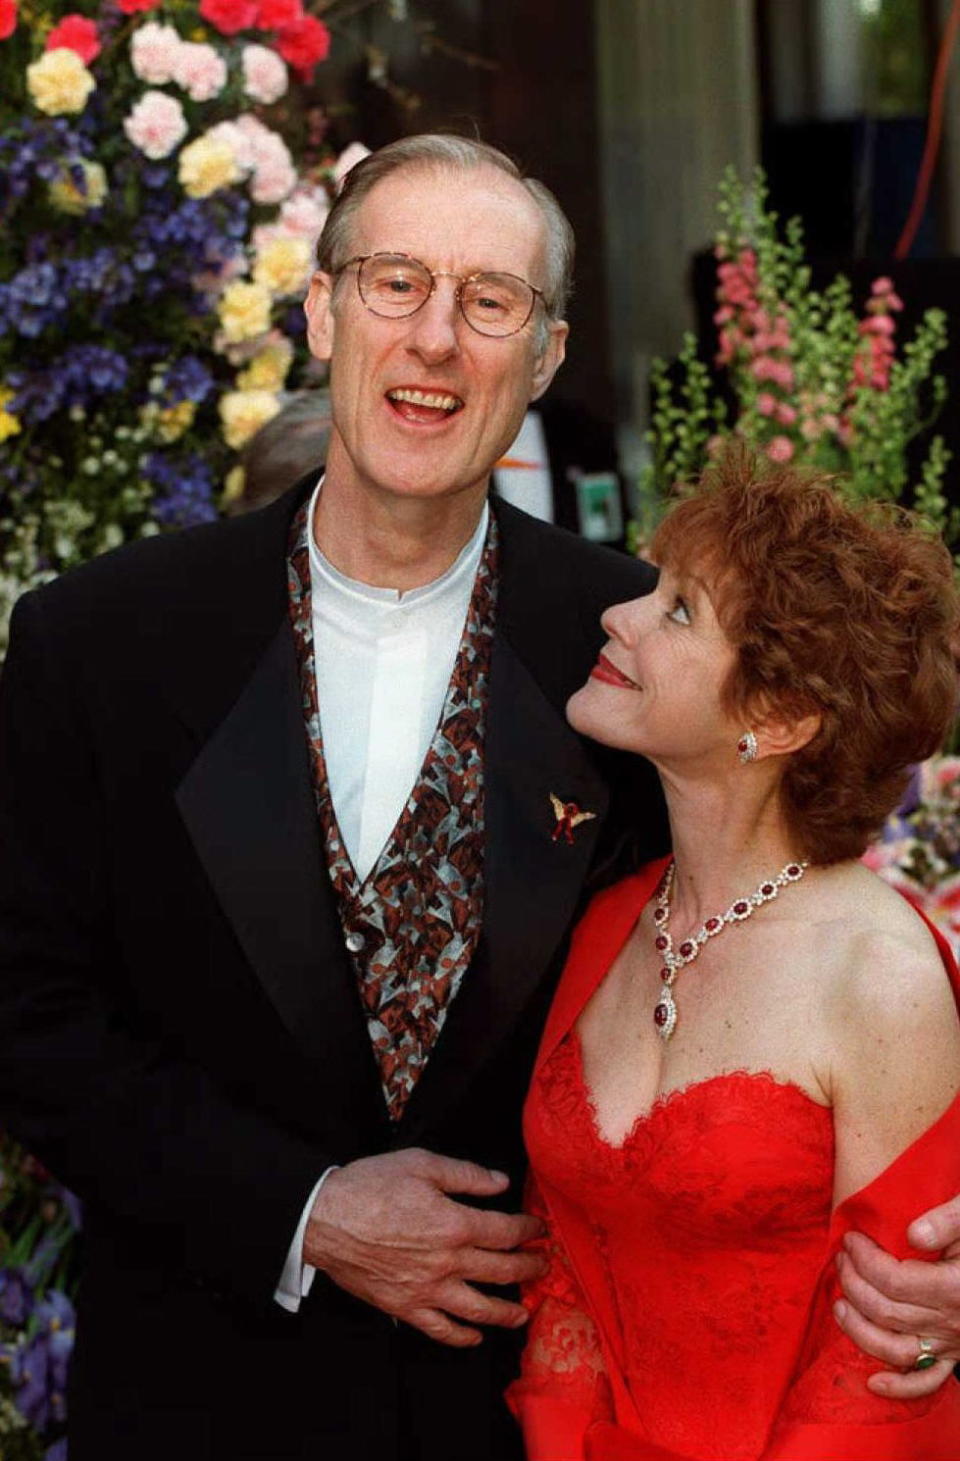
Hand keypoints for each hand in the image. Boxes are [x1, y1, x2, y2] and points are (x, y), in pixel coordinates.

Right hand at [303, 1148, 545, 1347]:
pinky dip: (462, 1337)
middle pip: (502, 1271)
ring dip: (507, 1312)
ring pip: (479, 1309)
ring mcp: (427, 1289)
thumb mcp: (422, 1164)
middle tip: (543, 1267)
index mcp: (455, 1224)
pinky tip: (475, 1337)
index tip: (539, 1230)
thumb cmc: (370, 1186)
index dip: (528, 1231)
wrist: (325, 1218)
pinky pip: (441, 1329)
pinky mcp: (405, 1307)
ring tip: (523, 1313)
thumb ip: (466, 1175)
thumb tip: (500, 1182)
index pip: (506, 1232)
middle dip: (529, 1269)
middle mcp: (448, 1262)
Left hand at [834, 1197, 959, 1396]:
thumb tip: (913, 1235)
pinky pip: (926, 1382)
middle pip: (886, 1312)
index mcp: (955, 1287)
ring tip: (839, 1303)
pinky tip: (874, 1382)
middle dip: (852, 1283)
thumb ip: (948, 1221)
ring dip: (859, 1330)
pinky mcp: (954, 1356)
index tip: (850, 1238)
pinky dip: (899, 1387)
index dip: (863, 1259)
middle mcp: (952, 1322)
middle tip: (841, 1258)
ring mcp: (952, 1344)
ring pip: (895, 1350)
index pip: (893, 1280)